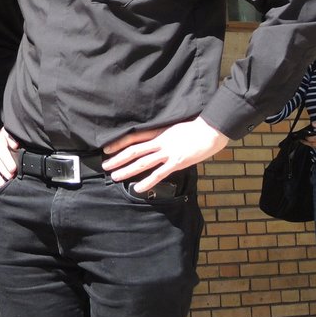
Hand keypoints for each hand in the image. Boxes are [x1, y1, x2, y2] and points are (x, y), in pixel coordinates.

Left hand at [101, 118, 228, 192]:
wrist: (210, 130)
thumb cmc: (194, 129)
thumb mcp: (173, 128)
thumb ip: (162, 136)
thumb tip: (152, 142)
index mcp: (158, 132)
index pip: (134, 137)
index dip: (118, 143)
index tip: (107, 149)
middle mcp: (160, 142)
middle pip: (134, 150)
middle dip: (118, 158)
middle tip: (105, 165)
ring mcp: (167, 152)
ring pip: (142, 162)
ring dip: (127, 170)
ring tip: (115, 176)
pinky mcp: (176, 162)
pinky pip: (159, 174)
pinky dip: (147, 182)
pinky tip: (138, 188)